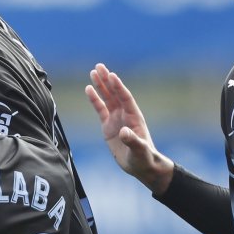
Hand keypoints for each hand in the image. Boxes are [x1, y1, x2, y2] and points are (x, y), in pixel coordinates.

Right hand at [85, 63, 174, 193]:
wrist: (142, 166)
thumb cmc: (144, 158)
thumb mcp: (139, 151)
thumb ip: (133, 141)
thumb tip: (123, 132)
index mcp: (134, 117)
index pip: (125, 98)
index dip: (118, 87)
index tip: (111, 75)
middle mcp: (125, 115)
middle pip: (115, 93)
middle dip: (107, 80)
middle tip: (99, 67)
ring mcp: (116, 119)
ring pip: (107, 98)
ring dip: (101, 85)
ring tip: (93, 72)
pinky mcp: (108, 126)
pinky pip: (100, 109)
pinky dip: (94, 99)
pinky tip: (88, 89)